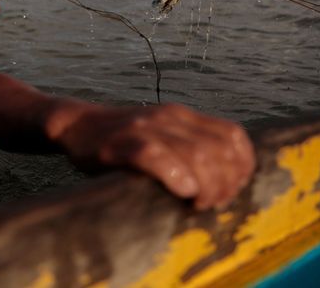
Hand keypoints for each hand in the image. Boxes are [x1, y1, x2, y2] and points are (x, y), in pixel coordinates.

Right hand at [57, 103, 254, 209]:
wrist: (77, 126)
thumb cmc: (121, 142)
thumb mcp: (160, 136)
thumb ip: (188, 148)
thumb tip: (225, 183)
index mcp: (182, 116)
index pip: (233, 135)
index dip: (242, 167)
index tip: (231, 190)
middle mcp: (168, 117)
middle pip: (217, 150)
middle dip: (224, 184)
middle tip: (210, 203)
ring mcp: (144, 128)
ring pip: (195, 154)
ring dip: (205, 186)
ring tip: (196, 202)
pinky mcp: (121, 143)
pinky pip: (156, 156)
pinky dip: (176, 176)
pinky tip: (181, 191)